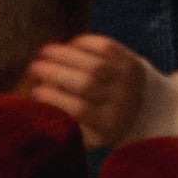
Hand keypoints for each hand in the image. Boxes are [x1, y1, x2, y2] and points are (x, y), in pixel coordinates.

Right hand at [22, 34, 146, 149]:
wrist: (144, 108)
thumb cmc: (103, 122)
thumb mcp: (89, 134)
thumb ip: (65, 125)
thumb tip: (33, 112)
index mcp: (109, 126)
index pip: (78, 109)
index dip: (55, 98)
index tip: (35, 92)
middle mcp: (122, 102)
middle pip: (86, 83)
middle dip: (55, 73)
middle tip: (34, 67)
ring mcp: (128, 79)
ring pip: (93, 63)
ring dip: (64, 55)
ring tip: (43, 52)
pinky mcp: (131, 60)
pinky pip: (104, 46)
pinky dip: (83, 43)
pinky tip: (66, 45)